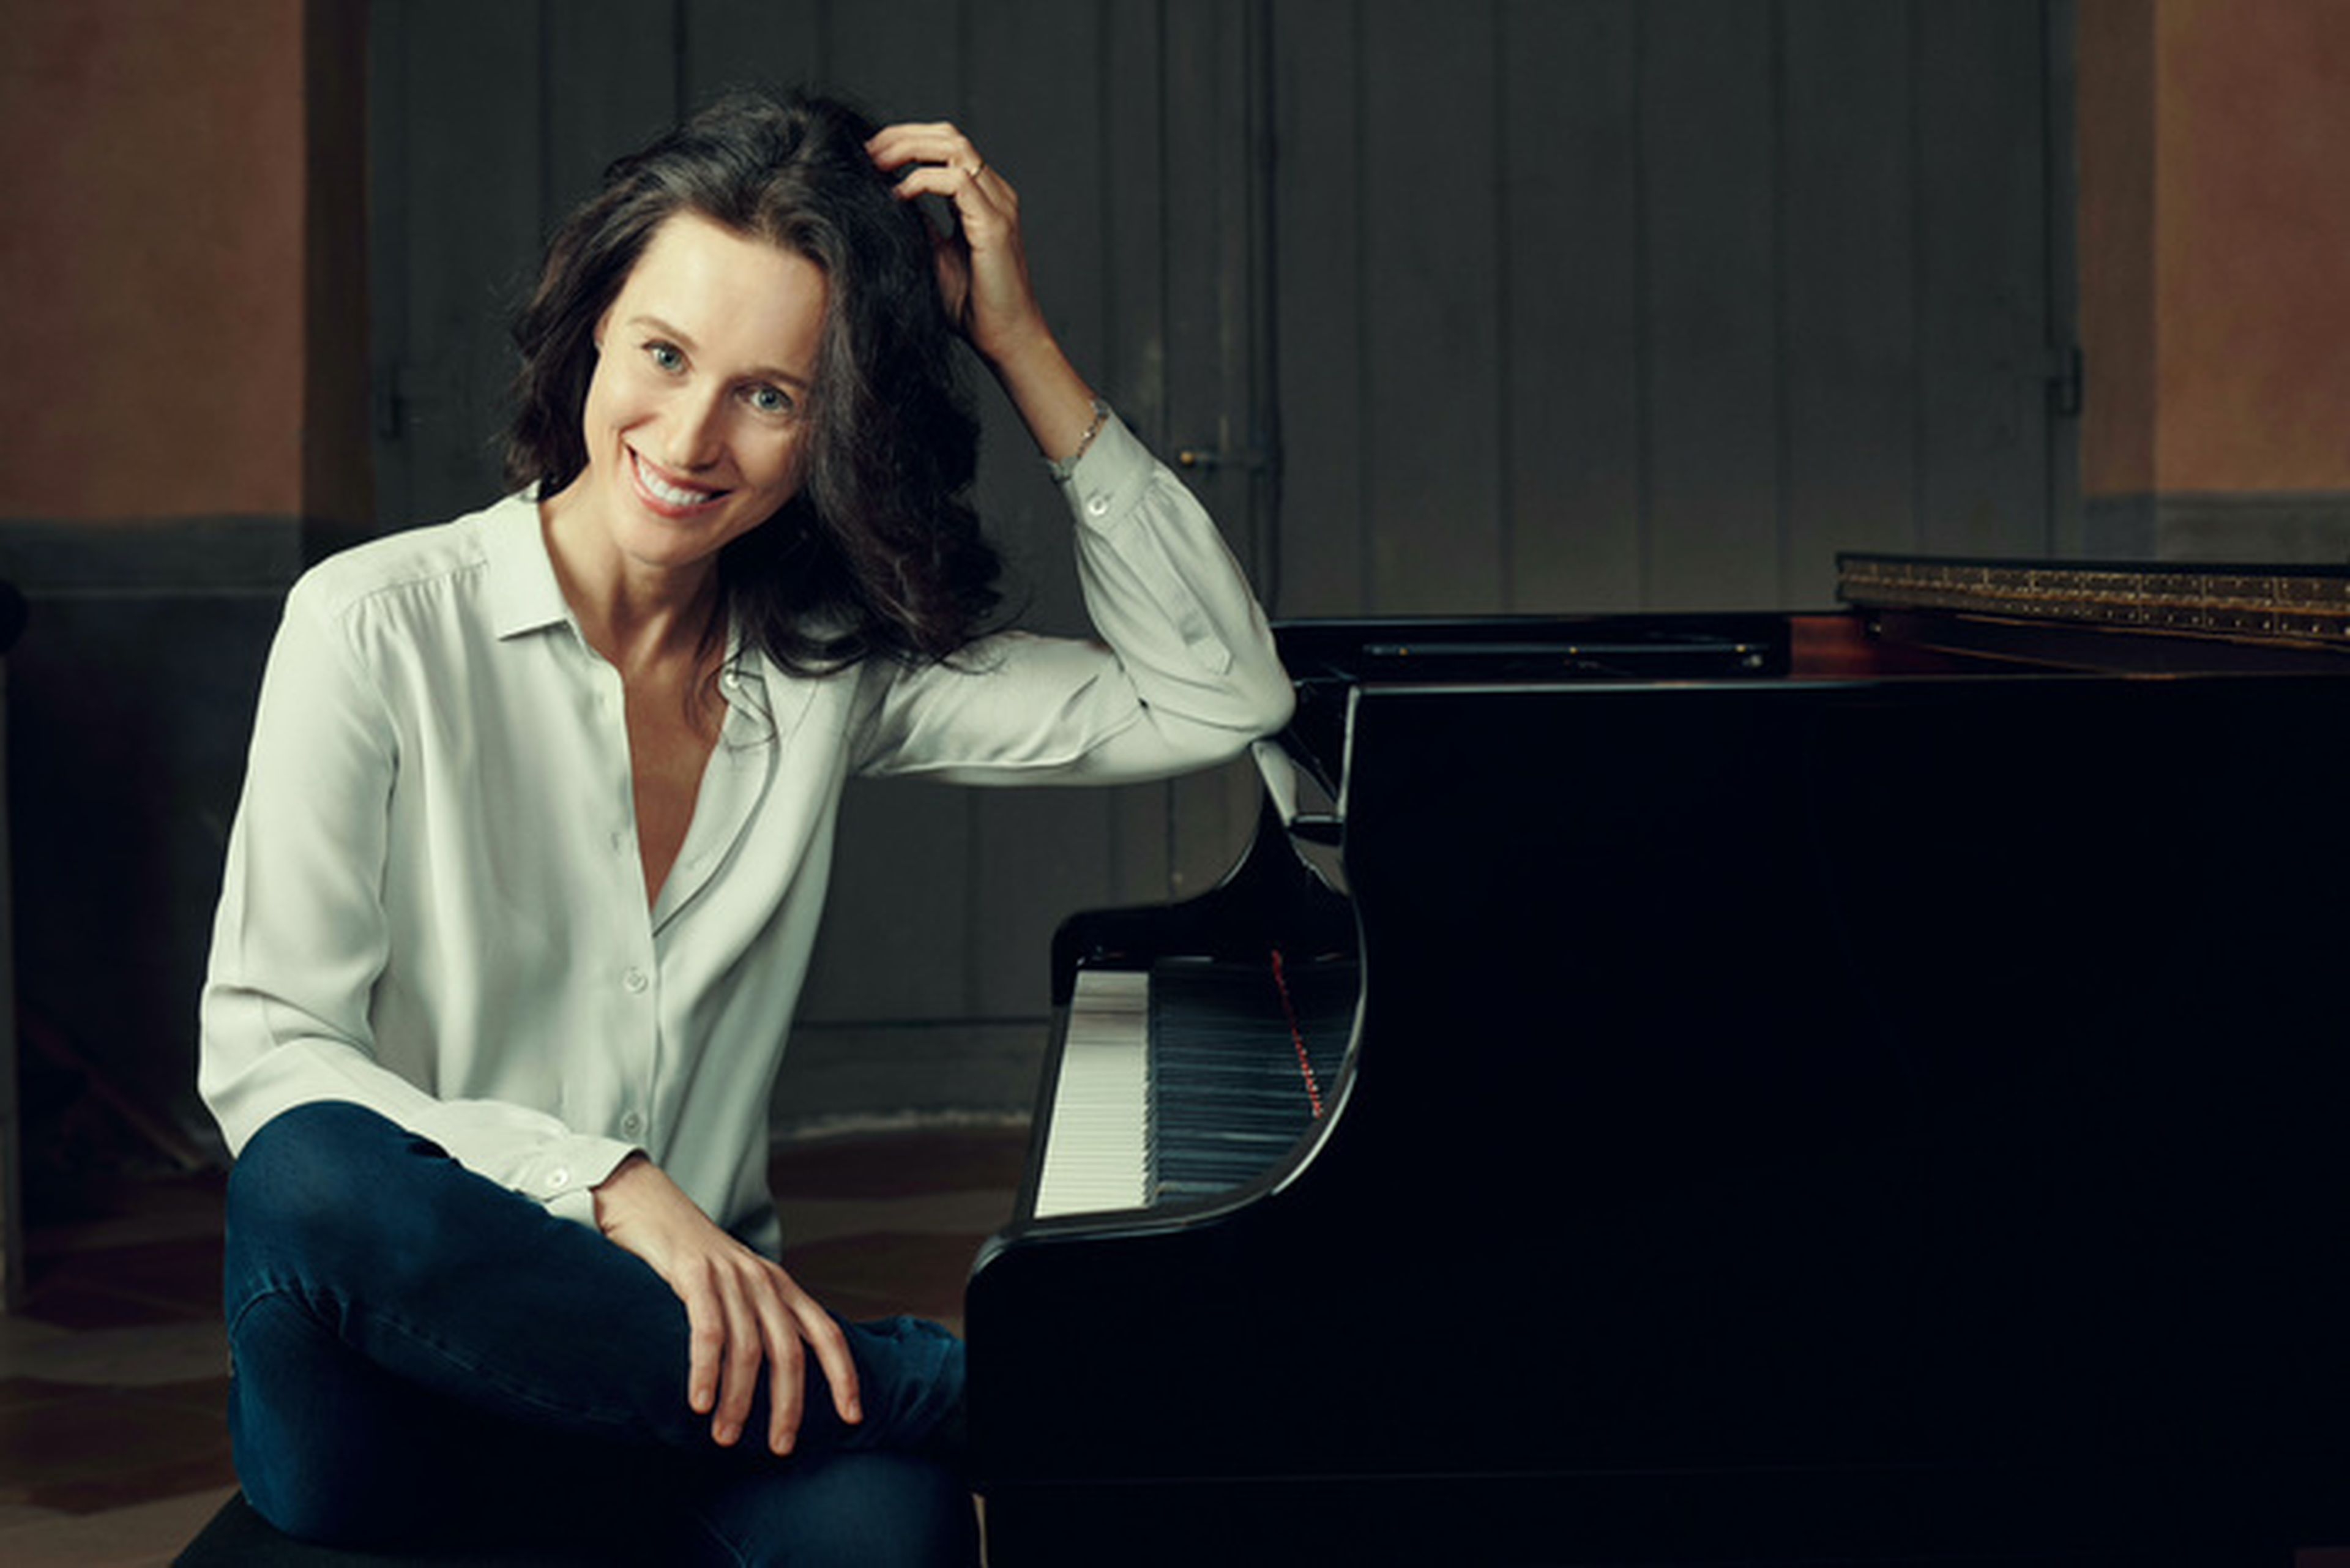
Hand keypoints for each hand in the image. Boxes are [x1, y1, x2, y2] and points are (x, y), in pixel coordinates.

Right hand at [591, 1154, 859, 1453]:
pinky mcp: (694, 1274)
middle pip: (790, 1352)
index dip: (844, 1375)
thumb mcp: (737, 1286)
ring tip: (726, 1437)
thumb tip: (771, 1375)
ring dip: (740, 1400)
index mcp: (780, 1286)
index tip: (853, 1416)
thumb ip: (757, 1320)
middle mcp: (764, 1280)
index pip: (827, 1333)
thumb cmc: (690, 1257)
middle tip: (780, 1447)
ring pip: (748, 1349)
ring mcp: (731, 1276)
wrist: (648, 1202)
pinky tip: (699, 1402)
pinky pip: (708, 1331)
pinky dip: (706, 1371)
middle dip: (789, 1405)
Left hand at [865, 121, 1049, 369]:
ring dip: (909, 149)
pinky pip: (957, 181)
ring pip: (955, 147)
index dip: (905, 139)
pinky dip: (921, 181)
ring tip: (877, 165)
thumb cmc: (971, 306)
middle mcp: (994, 194)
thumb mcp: (931, 254)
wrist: (1003, 339)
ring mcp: (998, 205)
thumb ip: (916, 222)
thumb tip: (881, 196)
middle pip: (948, 135)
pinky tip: (897, 197)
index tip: (868, 154)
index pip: (944, 145)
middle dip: (902, 136)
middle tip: (865, 152)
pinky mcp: (994, 224)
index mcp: (981, 197)